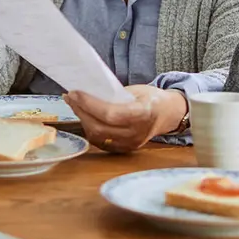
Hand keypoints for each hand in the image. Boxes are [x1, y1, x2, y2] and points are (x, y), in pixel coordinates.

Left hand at [64, 85, 186, 152]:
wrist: (168, 115)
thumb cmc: (152, 98)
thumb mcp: (137, 90)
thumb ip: (114, 94)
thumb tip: (88, 92)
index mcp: (143, 114)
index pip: (110, 114)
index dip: (89, 104)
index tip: (75, 92)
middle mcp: (136, 133)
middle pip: (100, 127)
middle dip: (81, 111)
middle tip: (70, 96)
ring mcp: (130, 144)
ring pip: (97, 136)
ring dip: (82, 120)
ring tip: (74, 104)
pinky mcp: (124, 149)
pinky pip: (100, 141)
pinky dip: (89, 128)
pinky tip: (84, 116)